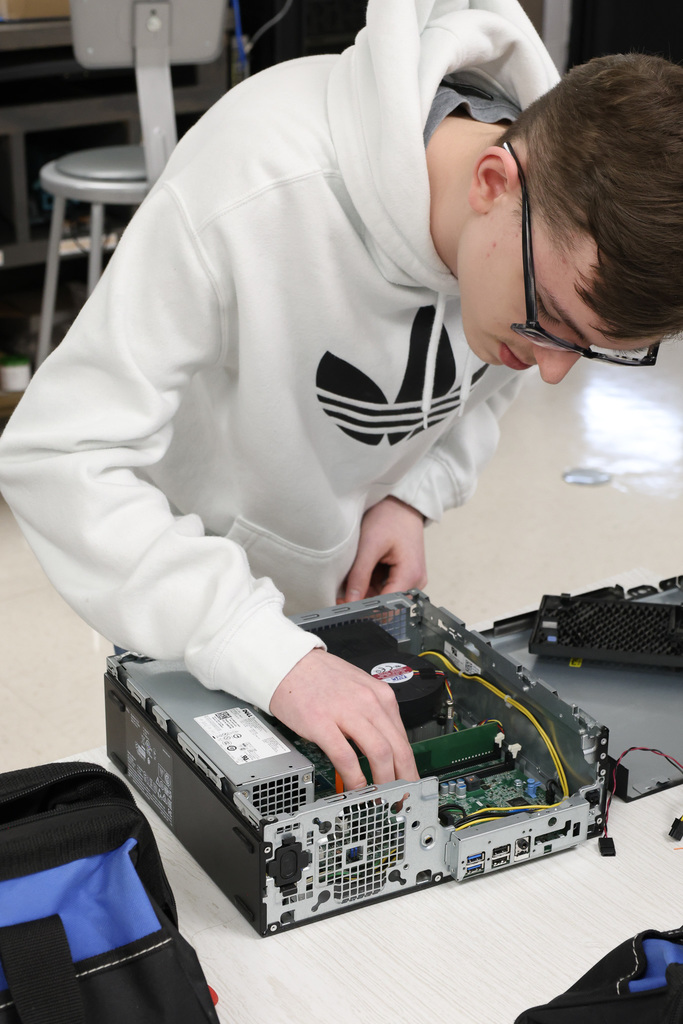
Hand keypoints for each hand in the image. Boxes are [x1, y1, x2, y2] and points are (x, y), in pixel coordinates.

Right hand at [269, 648, 418, 789]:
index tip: (409, 781)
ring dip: (384, 781)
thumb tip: (386, 744)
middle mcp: (368, 702)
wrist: (288, 662)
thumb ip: (374, 713)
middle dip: (404, 778)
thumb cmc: (320, 676)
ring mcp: (346, 712)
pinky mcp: (321, 722)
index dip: (410, 766)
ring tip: (381, 797)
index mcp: (380, 695)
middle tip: (402, 797)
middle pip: (398, 748)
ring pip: (379, 753)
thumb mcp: (358, 687)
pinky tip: (355, 787)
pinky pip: (346, 757)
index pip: (404, 738)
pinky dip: (354, 777)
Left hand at [340, 496, 426, 603]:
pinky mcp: (403, 576)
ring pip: (382, 596)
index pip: (387, 606)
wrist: (402, 504)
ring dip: (365, 590)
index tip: (344, 605)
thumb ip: (359, 575)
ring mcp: (410, 579)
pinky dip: (369, 582)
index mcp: (410, 575)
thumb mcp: (370, 545)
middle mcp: (415, 582)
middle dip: (362, 600)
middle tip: (340, 593)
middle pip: (385, 604)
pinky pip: (383, 587)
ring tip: (352, 574)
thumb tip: (350, 601)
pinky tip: (362, 571)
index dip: (364, 608)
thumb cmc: (390, 518)